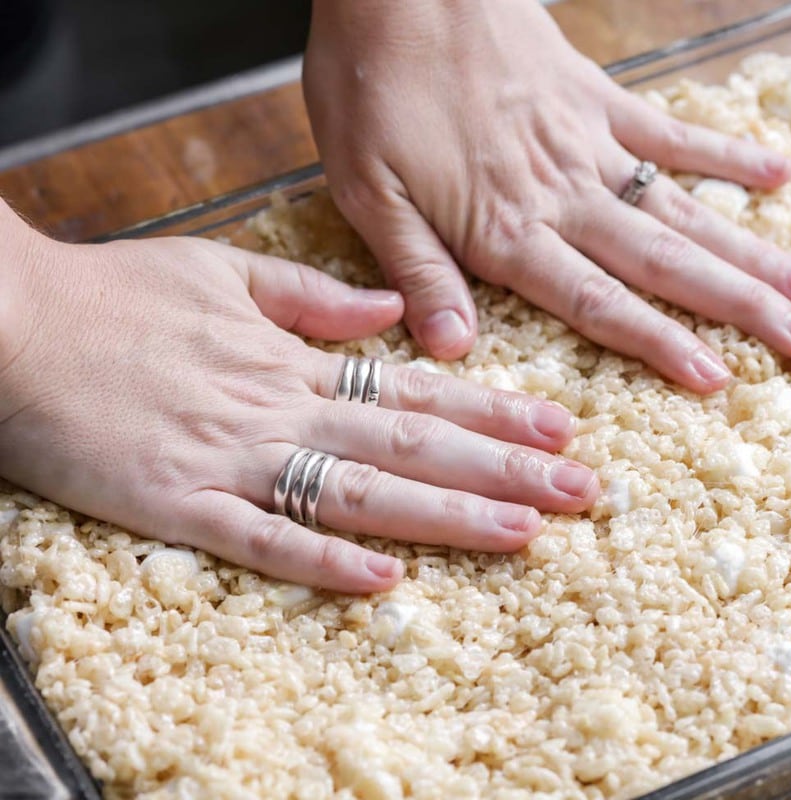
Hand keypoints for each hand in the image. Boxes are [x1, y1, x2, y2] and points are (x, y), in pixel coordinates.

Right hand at [0, 222, 597, 593]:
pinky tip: (384, 581)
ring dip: (445, 513)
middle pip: (412, 446)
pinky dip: (321, 561)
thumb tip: (390, 314)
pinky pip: (260, 540)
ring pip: (359, 492)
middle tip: (580, 490)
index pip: (417, 392)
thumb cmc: (113, 295)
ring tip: (522, 532)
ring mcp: (231, 459)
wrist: (10, 323)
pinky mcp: (176, 505)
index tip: (562, 428)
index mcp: (293, 360)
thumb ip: (311, 299)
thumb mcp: (222, 273)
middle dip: (503, 468)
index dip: (495, 411)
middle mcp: (280, 410)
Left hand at [304, 0, 790, 394]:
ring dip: (751, 251)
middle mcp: (566, 195)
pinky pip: (673, 132)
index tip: (721, 379)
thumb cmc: (374, 86)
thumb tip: (454, 348)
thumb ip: (418, 269)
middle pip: (667, 262)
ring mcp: (592, 145)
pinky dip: (726, 154)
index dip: (660, 343)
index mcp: (508, 228)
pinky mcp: (600, 98)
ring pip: (684, 210)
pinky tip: (778, 175)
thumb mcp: (368, 191)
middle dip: (741, 309)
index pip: (597, 301)